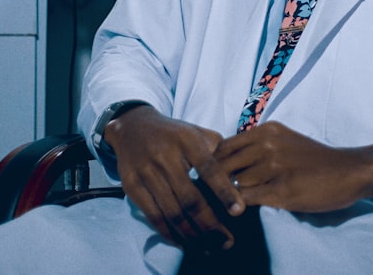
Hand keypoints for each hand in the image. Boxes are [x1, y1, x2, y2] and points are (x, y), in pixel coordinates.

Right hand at [102, 106, 245, 248]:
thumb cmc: (174, 134)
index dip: (224, 192)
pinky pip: (153, 216)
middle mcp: (165, 156)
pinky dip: (170, 233)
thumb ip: (219, 150)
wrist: (132, 126)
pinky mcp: (131, 185)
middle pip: (190, 198)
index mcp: (187, 140)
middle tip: (226, 241)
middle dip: (210, 224)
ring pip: (172, 212)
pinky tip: (184, 242)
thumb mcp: (196, 132)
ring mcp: (146, 172)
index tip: (238, 211)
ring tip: (209, 248)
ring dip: (192, 235)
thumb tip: (241, 175)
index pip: (208, 168)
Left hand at [214, 121, 372, 212]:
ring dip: (233, 195)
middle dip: (219, 181)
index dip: (216, 164)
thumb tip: (226, 161)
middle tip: (222, 193)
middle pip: (223, 165)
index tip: (219, 176)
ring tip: (238, 200)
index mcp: (266, 130)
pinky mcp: (282, 190)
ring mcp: (274, 167)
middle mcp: (267, 144)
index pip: (223, 147)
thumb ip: (257, 146)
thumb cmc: (314, 159)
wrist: (348, 171)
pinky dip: (243, 205)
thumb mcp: (283, 141)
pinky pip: (248, 199)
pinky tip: (250, 206)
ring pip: (234, 184)